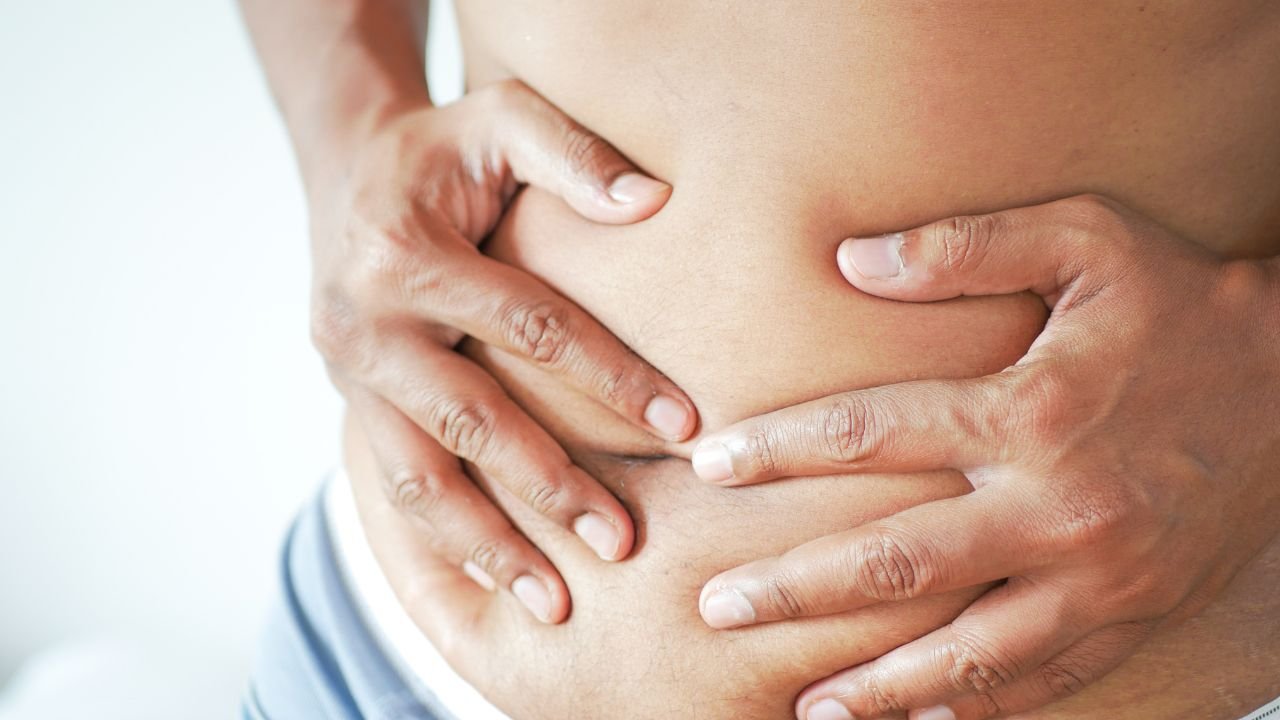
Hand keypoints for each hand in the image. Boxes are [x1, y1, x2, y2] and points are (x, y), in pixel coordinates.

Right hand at [311, 80, 697, 623]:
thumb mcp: (499, 118)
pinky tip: (498, 576)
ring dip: (490, 543)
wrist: (343, 172)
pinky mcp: (350, 403)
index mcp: (405, 254)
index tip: (683, 426)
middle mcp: (366, 324)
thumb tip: (652, 203)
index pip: (531, 328)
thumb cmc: (441, 150)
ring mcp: (349, 374)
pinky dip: (447, 538)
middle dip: (550, 487)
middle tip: (622, 541)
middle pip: (471, 422)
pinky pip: (395, 485)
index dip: (611, 378)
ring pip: (418, 478)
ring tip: (556, 600)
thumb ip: (571, 152)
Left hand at [691, 194, 1279, 718]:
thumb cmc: (1181, 303)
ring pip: (969, 653)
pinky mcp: (1135, 614)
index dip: (780, 450)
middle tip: (718, 609)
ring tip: (807, 706)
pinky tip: (920, 718)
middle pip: (898, 563)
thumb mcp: (1087, 240)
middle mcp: (1057, 506)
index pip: (872, 434)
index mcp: (1030, 412)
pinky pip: (1045, 680)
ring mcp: (1099, 576)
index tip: (712, 466)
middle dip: (796, 592)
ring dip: (879, 685)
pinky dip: (976, 707)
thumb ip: (967, 246)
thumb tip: (850, 260)